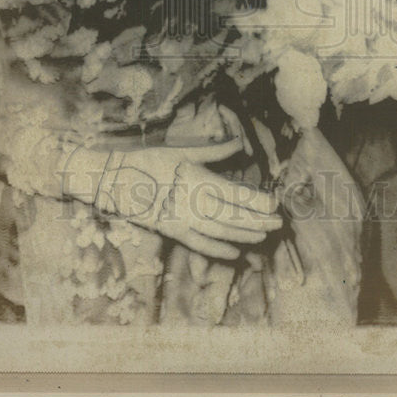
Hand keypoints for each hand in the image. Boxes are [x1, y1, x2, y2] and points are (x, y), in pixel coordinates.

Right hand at [89, 138, 282, 260]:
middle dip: (258, 220)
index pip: (235, 193)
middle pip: (233, 215)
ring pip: (220, 232)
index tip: (275, 202)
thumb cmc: (151, 160)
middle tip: (279, 222)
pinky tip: (235, 252)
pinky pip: (199, 244)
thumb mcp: (183, 151)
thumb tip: (240, 143)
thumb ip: (215, 151)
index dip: (257, 200)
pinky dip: (218, 249)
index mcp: (198, 180)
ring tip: (263, 235)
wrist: (116, 180)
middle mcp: (194, 204)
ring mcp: (183, 221)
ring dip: (244, 235)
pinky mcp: (172, 232)